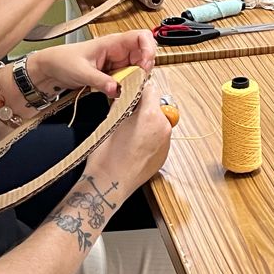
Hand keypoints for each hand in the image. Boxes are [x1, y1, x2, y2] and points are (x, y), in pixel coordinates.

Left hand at [26, 31, 156, 97]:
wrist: (51, 69)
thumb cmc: (63, 60)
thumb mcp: (81, 72)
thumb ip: (100, 81)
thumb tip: (118, 89)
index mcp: (112, 42)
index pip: (141, 37)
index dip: (149, 49)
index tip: (145, 66)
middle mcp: (118, 51)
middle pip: (144, 55)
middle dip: (144, 69)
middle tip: (137, 82)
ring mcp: (117, 63)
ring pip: (138, 69)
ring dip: (137, 80)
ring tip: (127, 89)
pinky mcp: (114, 74)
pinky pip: (128, 80)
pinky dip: (128, 87)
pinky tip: (119, 93)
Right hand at [87, 73, 172, 197]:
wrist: (110, 183)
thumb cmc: (107, 156)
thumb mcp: (111, 121)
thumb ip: (122, 103)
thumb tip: (125, 95)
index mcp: (151, 116)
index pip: (151, 90)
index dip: (140, 90)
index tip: (133, 92)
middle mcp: (163, 128)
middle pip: (157, 107)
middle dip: (145, 108)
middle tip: (128, 114)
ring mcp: (166, 143)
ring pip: (160, 123)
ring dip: (149, 123)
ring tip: (131, 133)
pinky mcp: (164, 155)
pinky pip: (160, 138)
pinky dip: (150, 138)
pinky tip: (135, 145)